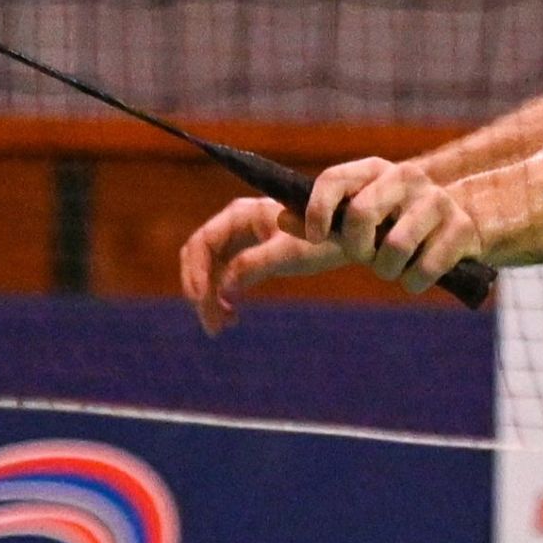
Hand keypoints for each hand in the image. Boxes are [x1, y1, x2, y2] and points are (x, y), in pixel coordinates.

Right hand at [179, 192, 349, 334]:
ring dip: (210, 299)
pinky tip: (232, 317)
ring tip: (221, 327)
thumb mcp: (289, 253)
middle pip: (200, 259)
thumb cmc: (322, 240)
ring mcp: (241, 239)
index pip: (202, 243)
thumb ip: (254, 265)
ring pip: (210, 271)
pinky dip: (223, 297)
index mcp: (240, 214)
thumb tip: (222, 289)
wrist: (347, 237)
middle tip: (212, 327)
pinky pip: (224, 276)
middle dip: (201, 292)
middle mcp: (235, 224)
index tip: (201, 302)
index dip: (195, 273)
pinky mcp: (249, 254)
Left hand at [309, 157, 482, 294]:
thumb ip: (322, 221)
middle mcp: (405, 176)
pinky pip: (423, 270)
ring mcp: (436, 200)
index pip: (333, 180)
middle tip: (365, 257)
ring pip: (394, 248)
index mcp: (373, 170)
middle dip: (357, 248)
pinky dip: (415, 282)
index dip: (316, 210)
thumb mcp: (358, 220)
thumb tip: (281, 219)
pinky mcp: (461, 228)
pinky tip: (420, 274)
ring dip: (387, 271)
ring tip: (394, 267)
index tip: (313, 237)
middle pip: (361, 214)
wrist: (462, 226)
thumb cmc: (396, 226)